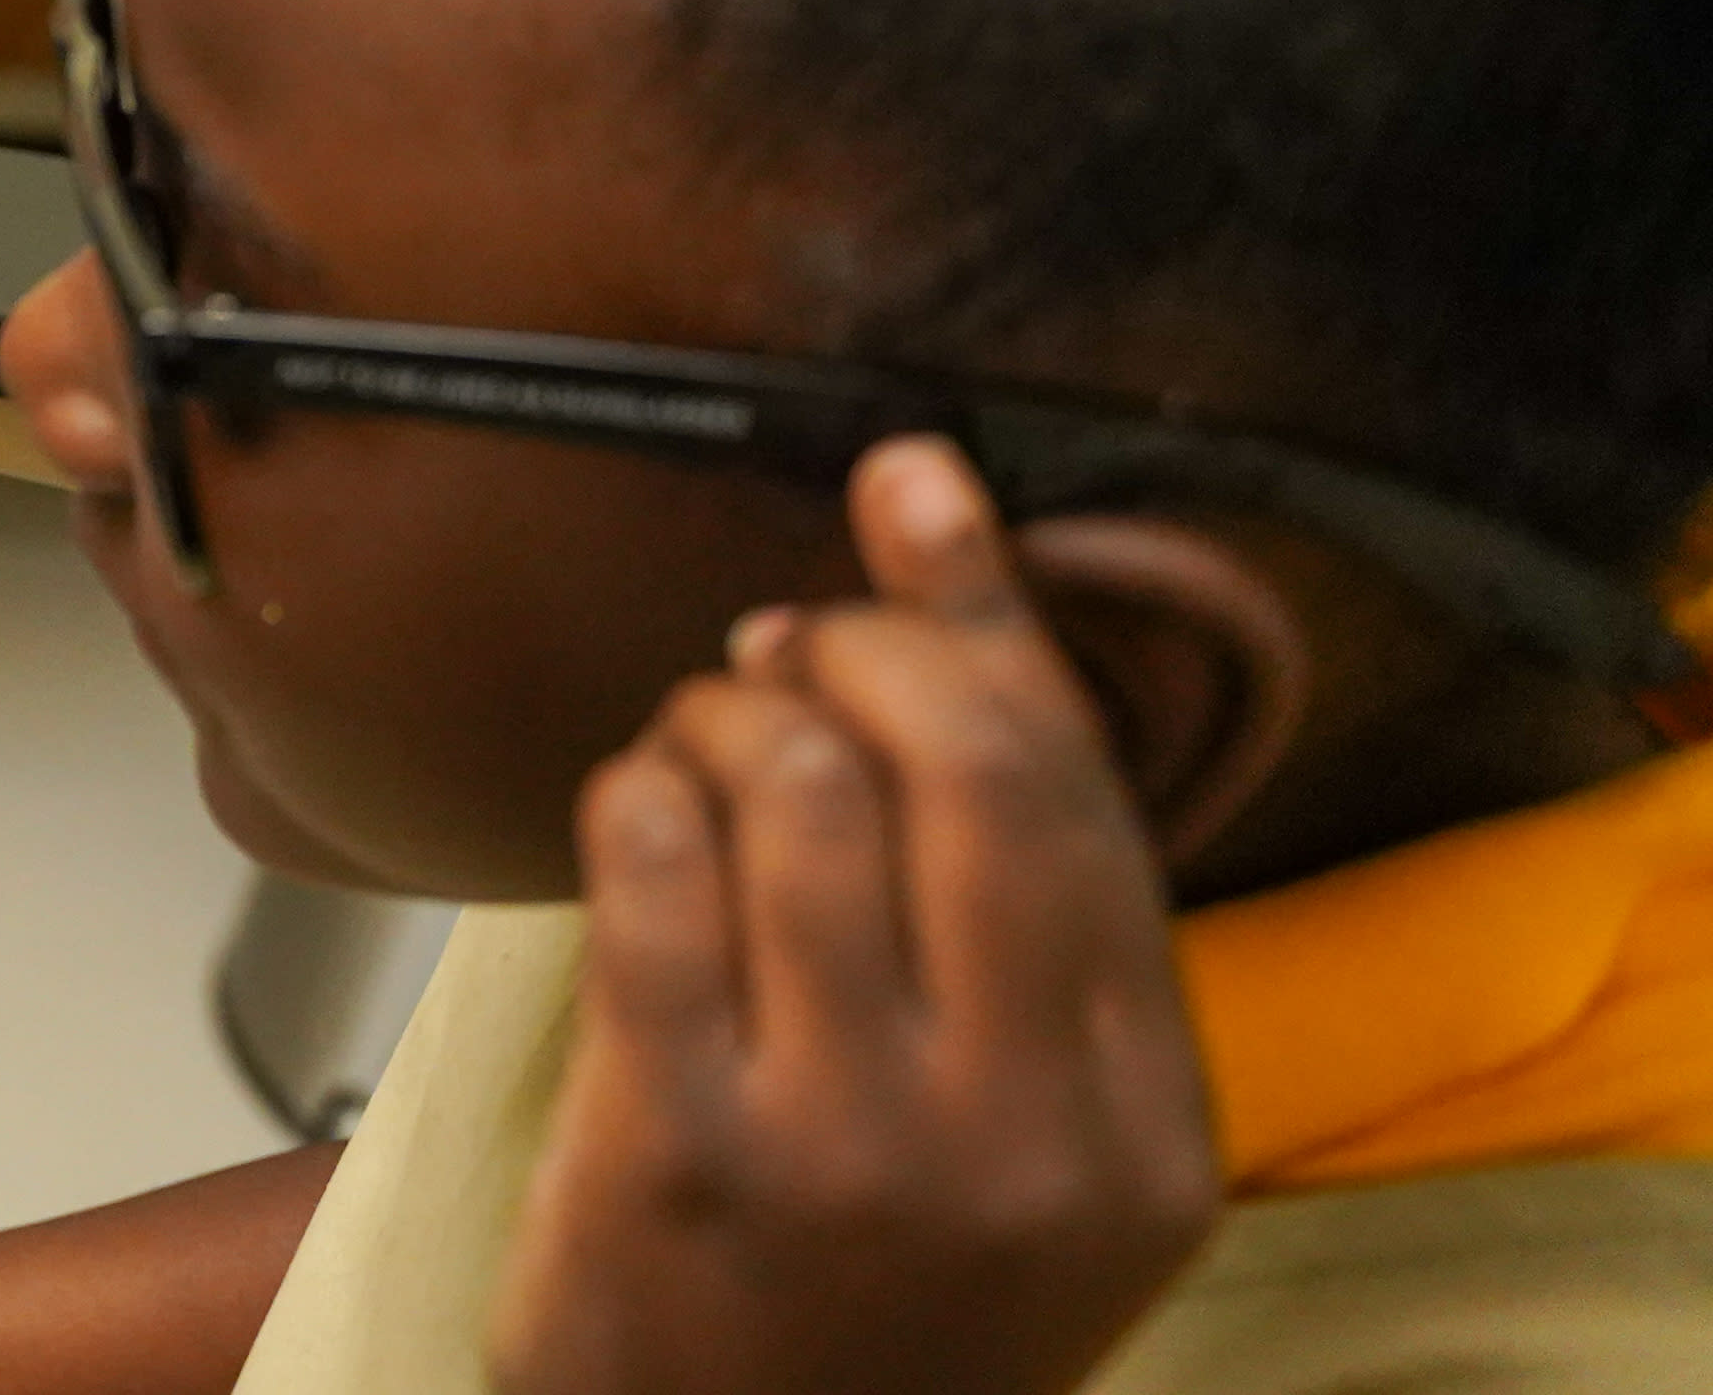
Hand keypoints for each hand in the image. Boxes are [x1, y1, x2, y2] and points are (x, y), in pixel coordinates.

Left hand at [488, 440, 1220, 1394]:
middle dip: (860, 642)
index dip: (986, 612)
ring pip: (802, 790)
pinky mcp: (684, 1151)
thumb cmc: (872, 1292)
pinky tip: (638, 816)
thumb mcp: (1025, 1140)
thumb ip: (1016, 905)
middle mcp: (1025, 1134)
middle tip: (786, 645)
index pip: (1088, 797)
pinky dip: (635, 792)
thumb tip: (940, 575)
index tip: (909, 487)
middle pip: (969, 767)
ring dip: (723, 718)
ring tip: (701, 751)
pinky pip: (656, 871)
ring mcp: (855, 1146)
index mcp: (1144, 1128)